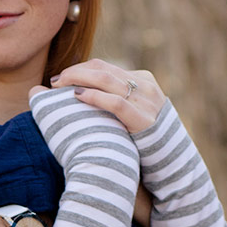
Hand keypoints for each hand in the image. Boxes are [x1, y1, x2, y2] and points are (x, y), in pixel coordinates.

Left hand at [51, 60, 168, 135]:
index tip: (61, 78)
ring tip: (59, 87)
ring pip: (107, 80)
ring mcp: (146, 101)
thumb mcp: (135, 110)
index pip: (104, 66)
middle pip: (102, 69)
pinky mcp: (143, 119)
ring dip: (79, 79)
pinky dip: (94, 96)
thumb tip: (84, 94)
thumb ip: (117, 99)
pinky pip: (115, 102)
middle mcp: (145, 85)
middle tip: (55, 81)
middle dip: (75, 72)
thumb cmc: (143, 138)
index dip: (80, 69)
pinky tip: (77, 97)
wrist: (171, 160)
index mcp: (143, 79)